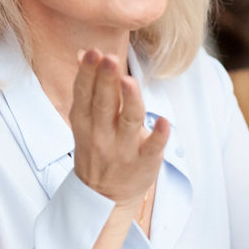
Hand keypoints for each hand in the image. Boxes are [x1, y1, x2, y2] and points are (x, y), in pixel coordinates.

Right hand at [69, 49, 168, 207]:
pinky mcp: (144, 162)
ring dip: (130, 101)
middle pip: (104, 104)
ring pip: (128, 122)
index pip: (85, 93)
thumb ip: (88, 87)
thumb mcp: (85, 121)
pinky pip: (152, 148)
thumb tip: (84, 52)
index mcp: (85, 121)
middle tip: (109, 58)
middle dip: (106, 81)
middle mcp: (102, 134)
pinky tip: (164, 122)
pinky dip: (158, 135)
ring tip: (129, 82)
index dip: (88, 73)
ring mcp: (123, 149)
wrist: (104, 196)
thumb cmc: (97, 148)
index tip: (93, 53)